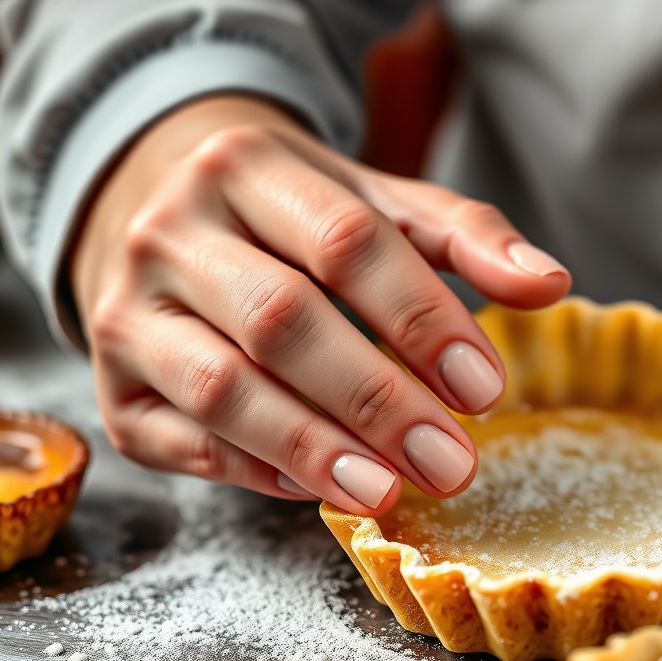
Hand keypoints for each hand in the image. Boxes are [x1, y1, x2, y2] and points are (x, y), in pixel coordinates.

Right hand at [70, 95, 570, 513]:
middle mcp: (170, 233)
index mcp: (246, 168)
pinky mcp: (111, 384)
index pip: (346, 243)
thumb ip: (461, 234)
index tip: (485, 389)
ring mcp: (127, 311)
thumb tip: (550, 283)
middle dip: (376, 399)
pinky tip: (318, 487)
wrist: (150, 202)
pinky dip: (254, 468)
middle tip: (451, 463)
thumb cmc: (284, 212)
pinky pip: (180, 439)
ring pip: (221, 387)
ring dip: (312, 448)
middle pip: (281, 320)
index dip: (421, 319)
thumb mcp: (370, 200)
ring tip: (388, 492)